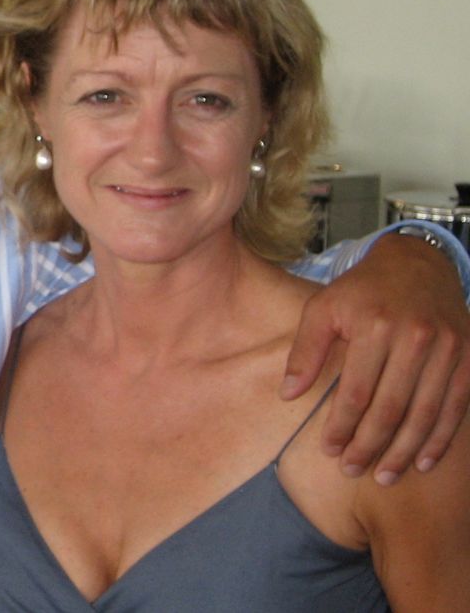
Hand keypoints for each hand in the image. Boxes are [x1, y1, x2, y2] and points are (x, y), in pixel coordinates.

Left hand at [282, 234, 469, 483]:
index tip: (329, 450)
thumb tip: (288, 395)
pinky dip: (440, 439)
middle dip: (369, 445)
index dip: (342, 425)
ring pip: (424, 414)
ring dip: (404, 452)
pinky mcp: (468, 359)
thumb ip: (305, 351)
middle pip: (391, 408)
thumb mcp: (323, 307)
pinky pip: (455, 408)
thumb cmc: (363, 290)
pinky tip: (423, 462)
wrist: (419, 264)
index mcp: (375, 325)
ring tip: (383, 475)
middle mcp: (416, 338)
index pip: (356, 390)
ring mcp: (447, 350)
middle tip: (352, 470)